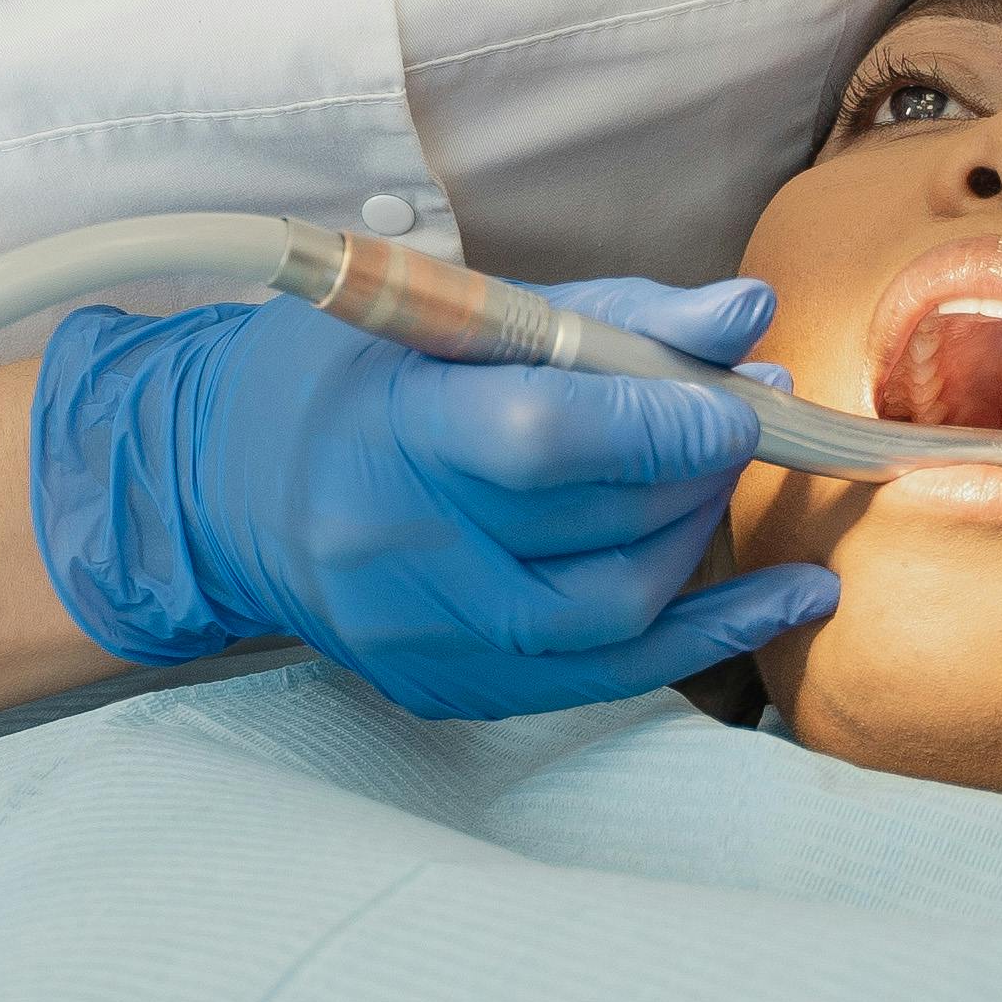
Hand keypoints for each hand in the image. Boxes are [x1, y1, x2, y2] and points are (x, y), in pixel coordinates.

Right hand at [31, 274, 833, 717]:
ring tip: (719, 482)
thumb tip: (746, 318)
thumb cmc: (344, 380)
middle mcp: (401, 556)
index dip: (662, 422)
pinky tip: (777, 599)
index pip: (546, 441)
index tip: (733, 395)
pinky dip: (702, 634)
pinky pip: (604, 679)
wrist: (224, 488)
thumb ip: (610, 317)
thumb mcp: (458, 313)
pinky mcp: (449, 688)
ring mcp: (424, 638)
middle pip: (597, 536)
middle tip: (739, 418)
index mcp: (390, 437)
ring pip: (615, 619)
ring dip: (699, 545)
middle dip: (697, 473)